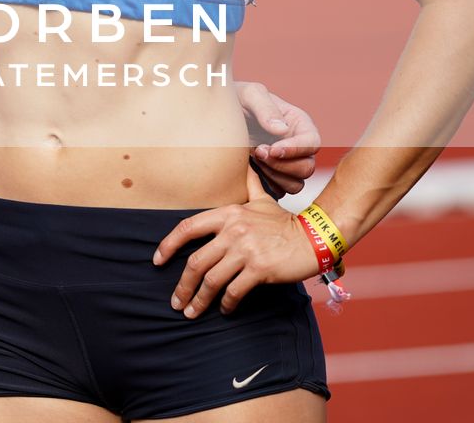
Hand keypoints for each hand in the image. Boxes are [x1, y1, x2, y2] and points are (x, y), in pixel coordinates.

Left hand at [154, 165, 319, 317]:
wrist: (315, 236)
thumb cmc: (285, 221)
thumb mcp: (261, 199)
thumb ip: (248, 184)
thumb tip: (245, 161)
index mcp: (227, 213)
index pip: (187, 227)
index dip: (168, 245)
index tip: (157, 261)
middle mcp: (232, 231)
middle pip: (196, 262)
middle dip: (182, 286)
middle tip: (175, 302)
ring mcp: (246, 250)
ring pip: (212, 280)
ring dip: (199, 300)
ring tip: (191, 312)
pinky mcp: (260, 269)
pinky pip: (234, 291)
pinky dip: (226, 303)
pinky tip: (224, 310)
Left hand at [238, 80, 319, 193]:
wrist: (217, 116)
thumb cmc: (237, 99)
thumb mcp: (250, 94)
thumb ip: (265, 108)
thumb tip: (282, 130)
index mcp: (299, 125)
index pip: (312, 142)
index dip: (296, 149)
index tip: (272, 149)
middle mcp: (298, 147)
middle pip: (307, 168)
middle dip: (282, 164)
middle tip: (257, 153)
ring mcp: (287, 165)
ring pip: (295, 184)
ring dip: (274, 176)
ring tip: (252, 160)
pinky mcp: (273, 178)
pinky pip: (279, 192)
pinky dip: (265, 186)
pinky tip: (248, 172)